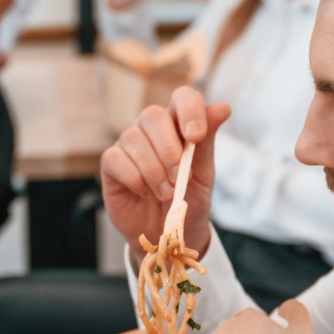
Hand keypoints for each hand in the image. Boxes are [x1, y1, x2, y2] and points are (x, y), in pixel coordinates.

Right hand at [100, 85, 230, 257]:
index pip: (183, 97)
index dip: (189, 110)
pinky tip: (145, 193)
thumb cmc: (189, 200)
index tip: (196, 137)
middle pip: (152, 115)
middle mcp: (152, 130)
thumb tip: (223, 107)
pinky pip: (116, 158)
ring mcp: (129, 145)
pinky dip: (135, 179)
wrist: (170, 236)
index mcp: (179, 125)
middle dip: (168, 149)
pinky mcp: (111, 164)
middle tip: (177, 178)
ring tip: (165, 194)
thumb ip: (208, 141)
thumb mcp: (204, 174)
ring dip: (153, 171)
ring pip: (133, 137)